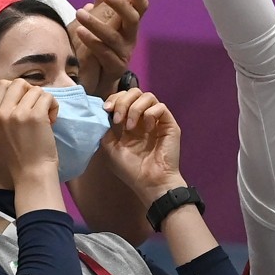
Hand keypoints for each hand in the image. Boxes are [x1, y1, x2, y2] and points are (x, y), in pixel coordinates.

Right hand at [0, 79, 59, 182]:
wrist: (32, 172)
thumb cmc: (21, 155)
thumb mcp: (2, 132)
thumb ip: (5, 113)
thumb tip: (22, 94)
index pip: (1, 84)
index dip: (17, 90)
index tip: (25, 104)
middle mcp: (1, 112)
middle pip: (18, 82)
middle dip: (31, 92)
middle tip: (36, 109)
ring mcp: (18, 113)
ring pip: (36, 90)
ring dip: (45, 102)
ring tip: (45, 119)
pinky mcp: (35, 116)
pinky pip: (48, 97)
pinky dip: (54, 106)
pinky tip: (51, 121)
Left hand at [72, 0, 156, 96]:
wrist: (94, 79)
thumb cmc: (98, 44)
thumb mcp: (99, 15)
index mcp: (128, 23)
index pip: (139, 6)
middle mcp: (130, 37)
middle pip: (133, 19)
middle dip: (121, 5)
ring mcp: (123, 54)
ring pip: (114, 37)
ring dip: (97, 24)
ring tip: (79, 13)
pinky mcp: (113, 68)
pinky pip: (104, 54)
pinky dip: (93, 42)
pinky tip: (80, 32)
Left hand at [99, 89, 185, 205]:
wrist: (149, 182)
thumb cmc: (131, 169)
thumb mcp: (110, 148)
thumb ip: (107, 128)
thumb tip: (105, 113)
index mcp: (129, 122)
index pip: (123, 98)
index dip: (114, 99)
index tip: (106, 109)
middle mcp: (143, 118)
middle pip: (135, 92)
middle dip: (123, 101)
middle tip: (118, 118)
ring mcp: (157, 120)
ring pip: (148, 96)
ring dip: (134, 108)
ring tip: (131, 126)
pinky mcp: (169, 124)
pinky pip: (161, 107)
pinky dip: (150, 114)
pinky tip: (148, 128)